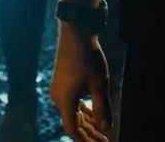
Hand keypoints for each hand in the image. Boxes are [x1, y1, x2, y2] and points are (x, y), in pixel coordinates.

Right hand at [50, 26, 111, 141]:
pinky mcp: (63, 82)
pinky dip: (83, 111)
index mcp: (65, 101)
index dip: (86, 141)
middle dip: (89, 134)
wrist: (76, 32)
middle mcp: (58, 98)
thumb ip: (103, 109)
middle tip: (105, 140)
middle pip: (73, 123)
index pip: (73, 130)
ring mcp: (59, 90)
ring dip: (87, 123)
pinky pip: (73, 103)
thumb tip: (106, 129)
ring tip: (102, 130)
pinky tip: (93, 113)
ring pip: (73, 113)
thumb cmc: (88, 57)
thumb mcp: (100, 84)